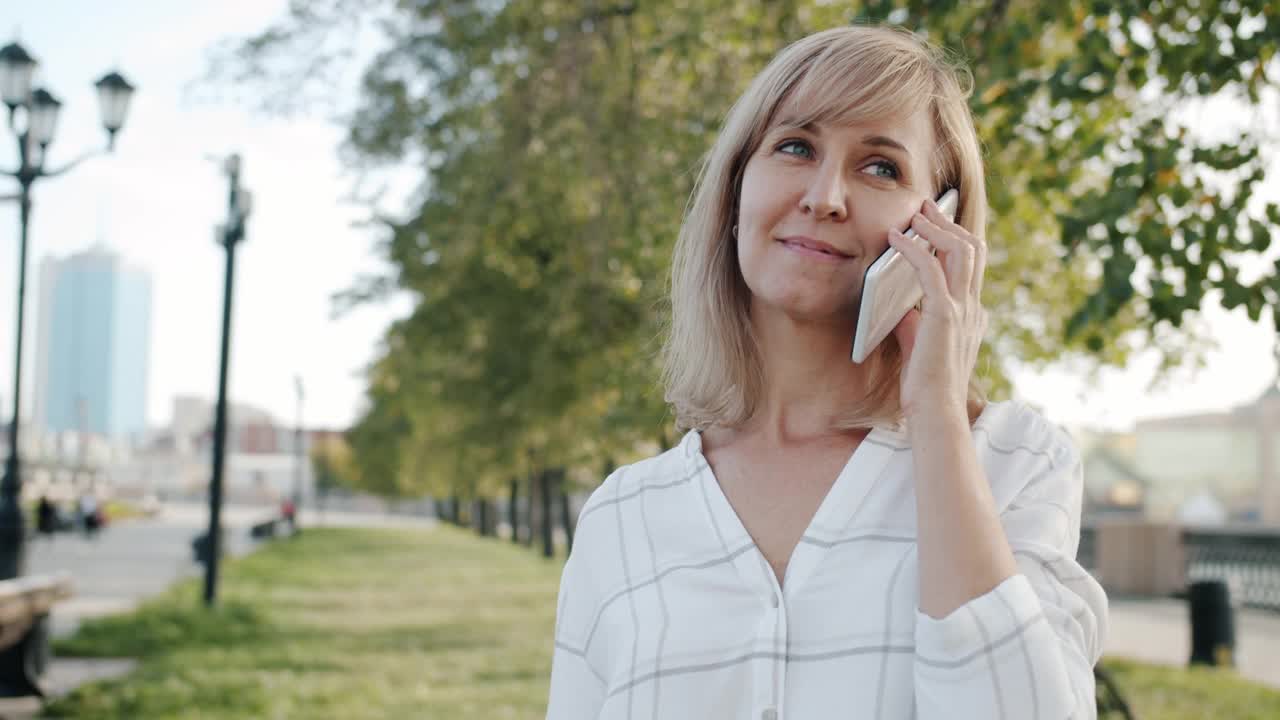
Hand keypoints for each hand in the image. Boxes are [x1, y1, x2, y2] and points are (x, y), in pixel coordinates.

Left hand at [887, 196, 987, 421]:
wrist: (936, 412)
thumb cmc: (926, 387)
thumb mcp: (921, 347)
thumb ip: (915, 325)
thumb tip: (903, 308)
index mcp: (970, 315)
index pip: (972, 265)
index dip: (956, 239)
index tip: (935, 223)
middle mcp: (971, 307)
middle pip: (971, 249)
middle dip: (948, 223)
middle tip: (925, 207)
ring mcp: (961, 310)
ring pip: (960, 250)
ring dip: (936, 227)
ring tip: (914, 215)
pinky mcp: (943, 315)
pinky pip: (931, 268)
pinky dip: (914, 248)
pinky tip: (897, 239)